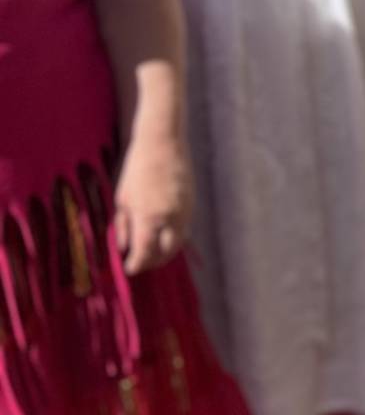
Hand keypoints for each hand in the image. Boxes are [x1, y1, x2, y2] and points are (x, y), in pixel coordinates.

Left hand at [111, 128, 192, 274]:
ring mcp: (185, 212)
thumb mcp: (122, 199)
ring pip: (178, 243)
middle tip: (141, 264)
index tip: (128, 269)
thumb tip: (123, 248)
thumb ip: (123, 226)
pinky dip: (173, 237)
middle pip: (166, 253)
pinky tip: (162, 235)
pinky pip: (184, 229)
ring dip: (165, 252)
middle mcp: (170, 218)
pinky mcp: (192, 205)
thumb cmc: (137, 170)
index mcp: (148, 217)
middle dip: (153, 262)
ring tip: (151, 253)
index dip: (136, 264)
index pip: (144, 253)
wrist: (163, 145)